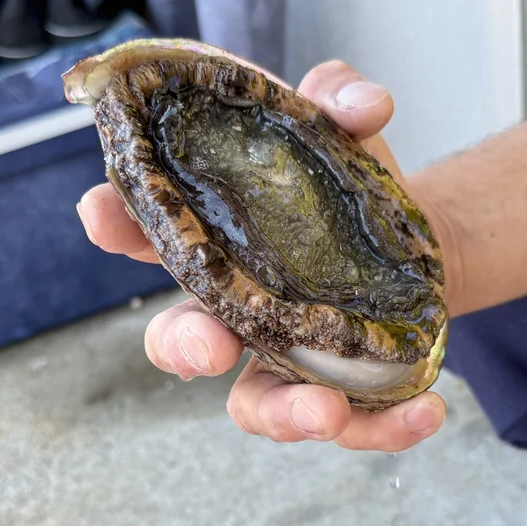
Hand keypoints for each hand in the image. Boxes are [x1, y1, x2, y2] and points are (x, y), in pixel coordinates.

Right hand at [76, 60, 446, 450]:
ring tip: (326, 413)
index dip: (116, 223)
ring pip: (253, 403)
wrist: (411, 248)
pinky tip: (426, 412)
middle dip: (182, 347)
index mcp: (214, 238)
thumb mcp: (339, 130)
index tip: (100, 213)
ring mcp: (281, 356)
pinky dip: (384, 428)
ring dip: (283, 415)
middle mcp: (233, 307)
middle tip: (208, 349)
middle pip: (181, 337)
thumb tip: (365, 107)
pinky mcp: (337, 389)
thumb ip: (340, 97)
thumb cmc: (344, 190)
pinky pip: (351, 424)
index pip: (148, 232)